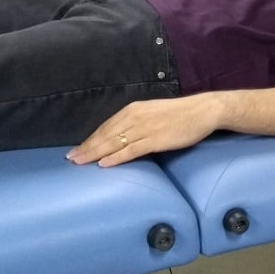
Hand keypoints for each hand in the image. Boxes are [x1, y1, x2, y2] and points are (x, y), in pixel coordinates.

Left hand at [67, 94, 220, 166]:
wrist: (203, 110)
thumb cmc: (181, 113)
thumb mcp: (153, 113)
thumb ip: (138, 122)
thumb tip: (125, 136)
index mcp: (133, 110)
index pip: (106, 126)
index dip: (90, 139)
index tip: (77, 149)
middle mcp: (135, 117)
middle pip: (105, 135)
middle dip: (87, 147)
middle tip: (71, 159)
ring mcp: (144, 128)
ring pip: (114, 143)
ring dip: (95, 153)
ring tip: (80, 163)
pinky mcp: (155, 139)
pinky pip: (131, 150)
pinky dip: (116, 157)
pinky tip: (104, 164)